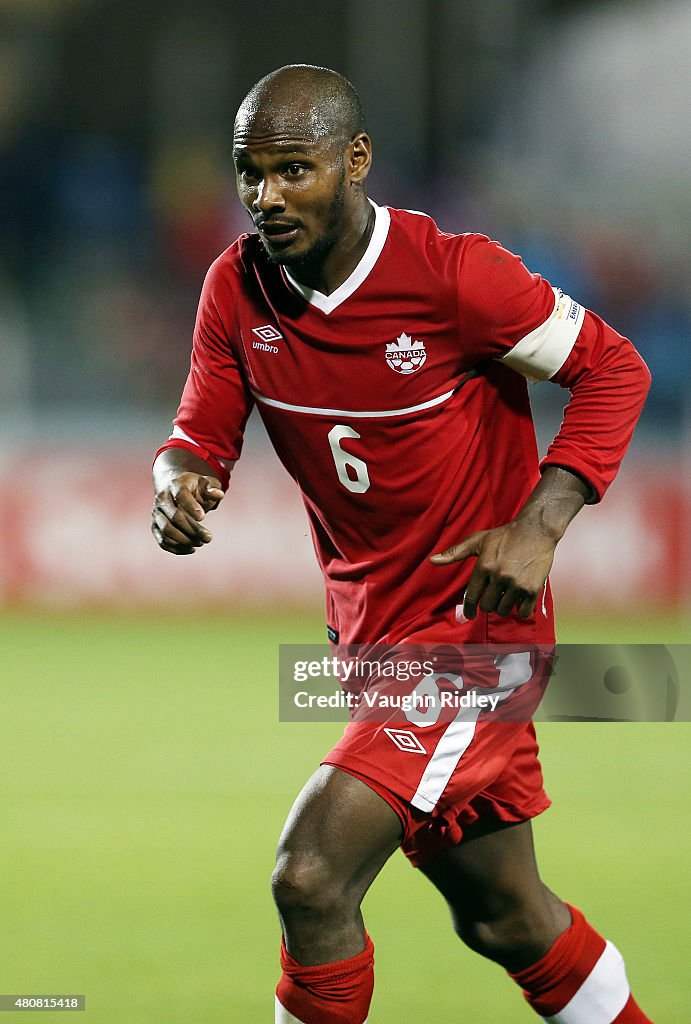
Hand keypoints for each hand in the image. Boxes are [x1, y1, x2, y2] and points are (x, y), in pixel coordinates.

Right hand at [151, 473, 223, 554]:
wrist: (175, 490)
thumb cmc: (195, 487)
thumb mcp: (206, 483)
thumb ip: (213, 488)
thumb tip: (219, 495)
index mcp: (175, 485)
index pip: (181, 495)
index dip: (191, 507)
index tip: (202, 517)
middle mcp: (162, 498)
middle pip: (175, 516)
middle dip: (193, 529)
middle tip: (208, 538)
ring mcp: (157, 513)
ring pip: (167, 530)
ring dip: (185, 540)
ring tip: (201, 543)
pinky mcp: (155, 526)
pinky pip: (163, 541)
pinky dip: (177, 548)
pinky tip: (192, 549)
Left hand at [430, 519, 557, 618]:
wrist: (536, 530)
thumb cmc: (504, 535)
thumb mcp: (478, 540)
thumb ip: (454, 553)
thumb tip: (432, 560)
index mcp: (483, 566)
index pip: (471, 597)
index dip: (469, 610)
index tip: (470, 615)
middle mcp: (499, 577)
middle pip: (487, 606)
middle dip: (488, 604)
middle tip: (494, 596)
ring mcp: (516, 584)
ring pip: (504, 610)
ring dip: (504, 606)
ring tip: (507, 595)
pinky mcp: (532, 589)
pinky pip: (523, 612)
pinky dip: (521, 609)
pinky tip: (520, 600)